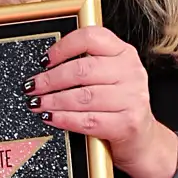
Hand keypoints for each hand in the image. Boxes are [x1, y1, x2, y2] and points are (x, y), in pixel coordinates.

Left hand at [29, 25, 169, 177]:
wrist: (144, 140)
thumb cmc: (120, 106)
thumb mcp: (111, 77)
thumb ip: (88, 64)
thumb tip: (47, 65)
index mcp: (125, 53)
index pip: (91, 37)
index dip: (63, 47)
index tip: (44, 60)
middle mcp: (131, 72)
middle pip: (82, 69)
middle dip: (50, 79)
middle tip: (33, 87)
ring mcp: (132, 98)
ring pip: (83, 96)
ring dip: (53, 101)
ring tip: (37, 104)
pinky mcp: (127, 123)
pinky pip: (88, 120)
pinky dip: (64, 119)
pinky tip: (51, 118)